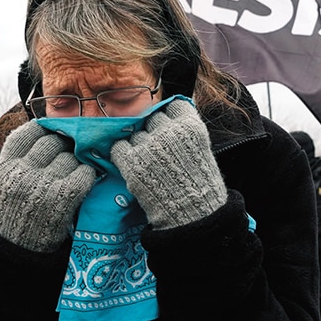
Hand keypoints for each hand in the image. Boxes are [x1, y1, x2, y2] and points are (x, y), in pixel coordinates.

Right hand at [0, 121, 95, 251]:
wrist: (18, 251)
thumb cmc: (16, 214)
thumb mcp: (5, 184)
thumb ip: (19, 158)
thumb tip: (45, 128)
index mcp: (4, 167)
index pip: (29, 132)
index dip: (46, 131)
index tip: (54, 136)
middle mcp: (20, 173)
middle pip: (53, 142)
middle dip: (65, 147)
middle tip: (70, 156)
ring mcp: (41, 185)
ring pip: (70, 157)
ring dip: (77, 163)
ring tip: (74, 174)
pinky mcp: (62, 198)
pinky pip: (83, 174)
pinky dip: (88, 176)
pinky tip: (84, 182)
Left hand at [110, 100, 226, 229]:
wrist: (192, 215)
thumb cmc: (200, 184)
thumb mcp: (202, 148)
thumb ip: (185, 129)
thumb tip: (167, 113)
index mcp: (190, 126)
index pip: (172, 105)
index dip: (169, 118)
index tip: (170, 129)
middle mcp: (169, 133)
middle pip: (151, 118)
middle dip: (153, 131)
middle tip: (158, 149)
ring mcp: (149, 147)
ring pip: (135, 133)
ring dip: (138, 144)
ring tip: (148, 162)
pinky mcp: (132, 162)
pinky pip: (118, 147)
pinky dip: (122, 154)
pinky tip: (132, 163)